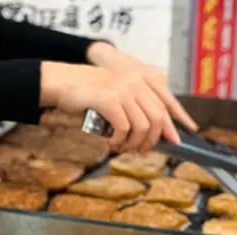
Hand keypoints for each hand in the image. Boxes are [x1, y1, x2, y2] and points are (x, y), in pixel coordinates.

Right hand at [39, 61, 172, 152]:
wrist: (62, 82)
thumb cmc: (87, 92)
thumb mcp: (115, 95)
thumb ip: (131, 106)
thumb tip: (147, 134)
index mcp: (140, 80)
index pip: (164, 105)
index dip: (171, 126)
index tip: (175, 142)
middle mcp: (136, 83)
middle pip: (157, 119)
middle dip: (150, 141)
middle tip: (139, 152)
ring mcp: (123, 90)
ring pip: (142, 126)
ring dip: (133, 144)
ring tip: (122, 148)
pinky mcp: (110, 99)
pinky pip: (124, 128)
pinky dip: (119, 140)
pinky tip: (110, 143)